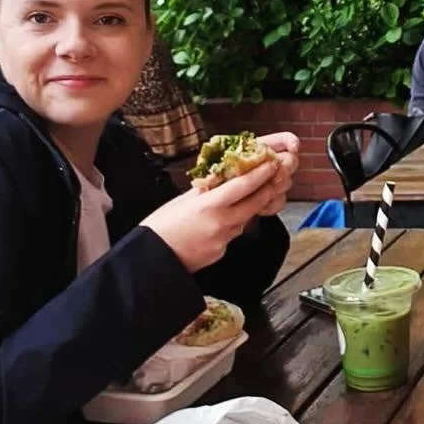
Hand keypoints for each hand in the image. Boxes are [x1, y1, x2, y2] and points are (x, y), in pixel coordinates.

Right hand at [143, 132, 299, 272]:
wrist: (152, 259)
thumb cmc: (161, 227)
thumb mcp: (182, 200)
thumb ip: (206, 190)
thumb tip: (221, 180)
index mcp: (209, 205)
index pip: (243, 186)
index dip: (260, 174)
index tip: (271, 165)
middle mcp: (220, 223)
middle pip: (254, 204)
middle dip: (266, 190)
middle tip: (272, 179)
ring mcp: (223, 240)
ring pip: (244, 220)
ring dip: (246, 209)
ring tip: (236, 201)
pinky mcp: (221, 252)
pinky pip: (232, 235)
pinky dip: (231, 227)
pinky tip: (217, 225)